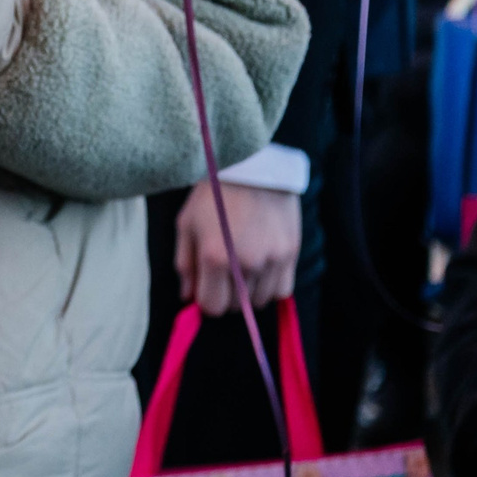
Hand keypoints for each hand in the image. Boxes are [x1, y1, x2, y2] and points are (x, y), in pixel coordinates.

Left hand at [174, 180, 300, 314]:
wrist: (251, 168)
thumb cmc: (212, 196)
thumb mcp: (186, 225)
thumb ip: (185, 265)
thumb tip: (188, 298)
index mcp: (215, 257)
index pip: (212, 307)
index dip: (206, 301)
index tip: (205, 287)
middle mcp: (246, 264)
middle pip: (236, 307)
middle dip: (225, 295)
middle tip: (222, 273)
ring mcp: (272, 260)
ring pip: (259, 301)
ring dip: (248, 292)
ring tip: (241, 266)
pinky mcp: (291, 254)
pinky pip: (282, 291)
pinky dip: (270, 287)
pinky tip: (261, 269)